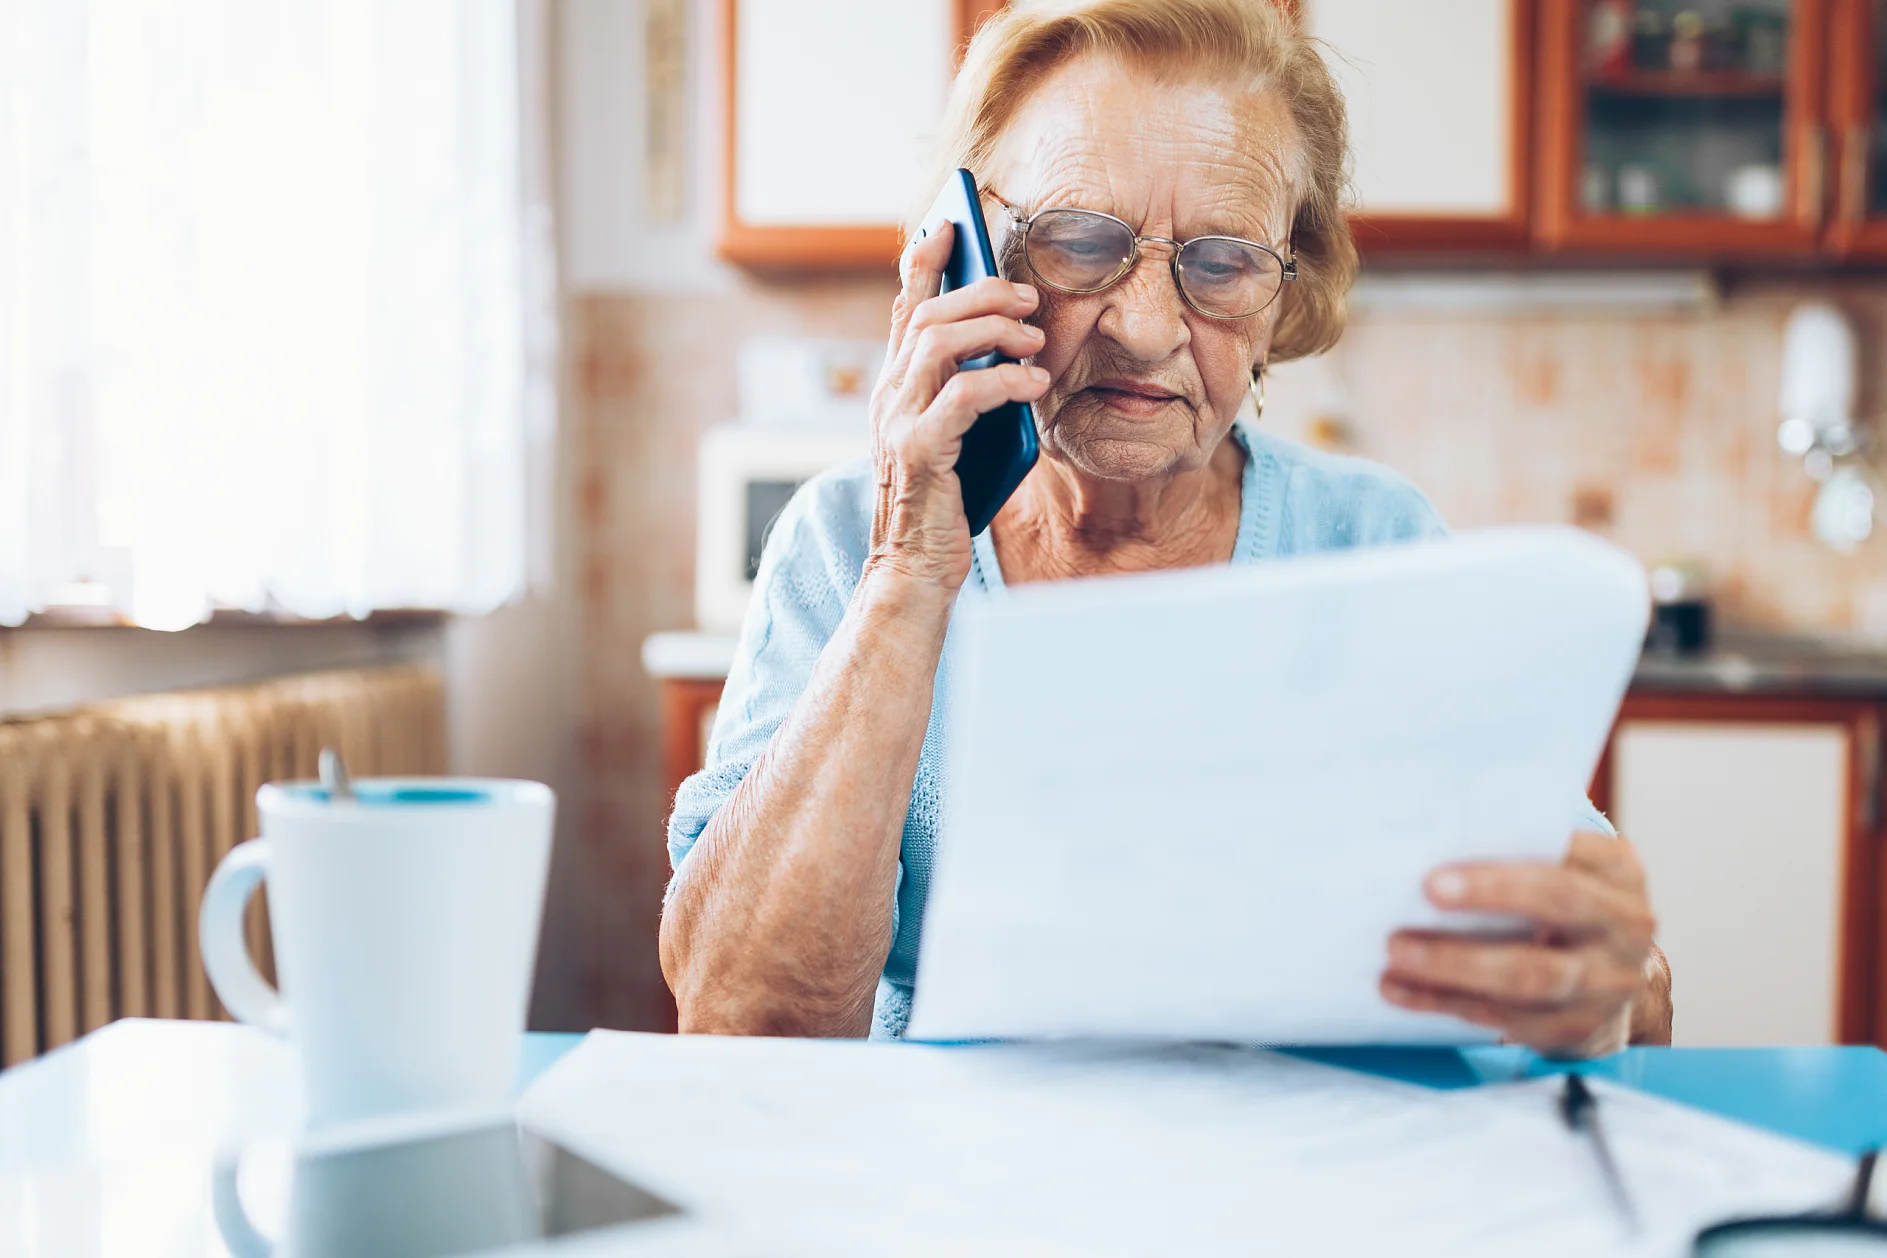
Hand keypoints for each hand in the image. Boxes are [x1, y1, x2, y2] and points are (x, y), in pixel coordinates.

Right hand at [866, 222, 1050, 591]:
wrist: (913, 572)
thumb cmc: (944, 506)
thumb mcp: (958, 436)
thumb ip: (970, 391)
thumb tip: (1013, 347)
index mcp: (895, 389)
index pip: (904, 308)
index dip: (923, 262)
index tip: (950, 223)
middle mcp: (889, 397)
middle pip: (926, 314)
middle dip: (980, 290)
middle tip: (1028, 296)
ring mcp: (899, 423)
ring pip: (939, 342)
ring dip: (994, 328)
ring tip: (1035, 338)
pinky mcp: (920, 453)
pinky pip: (963, 396)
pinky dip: (1004, 381)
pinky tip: (1036, 383)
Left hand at [1380, 831, 1660, 1057]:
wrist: (1610, 979)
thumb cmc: (1561, 904)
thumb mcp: (1561, 868)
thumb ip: (1515, 848)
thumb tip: (1422, 836)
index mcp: (1617, 870)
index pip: (1563, 856)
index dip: (1501, 870)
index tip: (1433, 877)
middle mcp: (1625, 924)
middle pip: (1556, 906)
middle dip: (1485, 900)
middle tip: (1420, 898)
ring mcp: (1608, 981)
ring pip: (1531, 975)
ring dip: (1455, 965)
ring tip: (1396, 953)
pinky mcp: (1579, 1026)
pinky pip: (1508, 1017)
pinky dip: (1447, 1002)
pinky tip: (1401, 989)